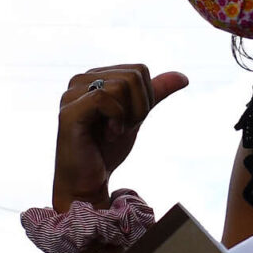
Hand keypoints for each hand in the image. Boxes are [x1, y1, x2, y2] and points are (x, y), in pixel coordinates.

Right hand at [53, 64, 187, 210]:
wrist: (88, 182)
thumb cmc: (107, 150)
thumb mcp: (137, 116)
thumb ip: (155, 94)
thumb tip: (184, 77)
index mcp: (95, 76)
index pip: (139, 71)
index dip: (145, 99)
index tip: (128, 120)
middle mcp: (80, 80)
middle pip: (134, 75)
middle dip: (139, 107)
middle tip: (121, 128)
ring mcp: (72, 94)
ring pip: (122, 85)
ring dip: (128, 116)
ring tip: (113, 132)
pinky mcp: (69, 111)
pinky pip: (104, 98)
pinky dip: (117, 119)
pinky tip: (109, 134)